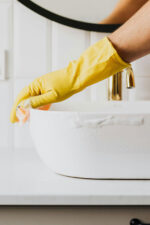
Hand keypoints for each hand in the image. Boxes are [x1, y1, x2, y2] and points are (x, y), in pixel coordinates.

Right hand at [10, 37, 128, 122]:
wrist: (78, 77)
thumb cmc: (66, 84)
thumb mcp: (52, 95)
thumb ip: (38, 101)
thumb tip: (25, 106)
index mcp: (35, 85)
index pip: (21, 98)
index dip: (16, 110)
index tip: (13, 119)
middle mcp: (37, 86)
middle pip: (24, 99)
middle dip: (20, 111)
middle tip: (17, 121)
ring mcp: (43, 88)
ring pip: (32, 100)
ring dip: (28, 110)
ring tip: (25, 120)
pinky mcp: (49, 90)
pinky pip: (40, 100)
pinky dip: (37, 107)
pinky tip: (37, 113)